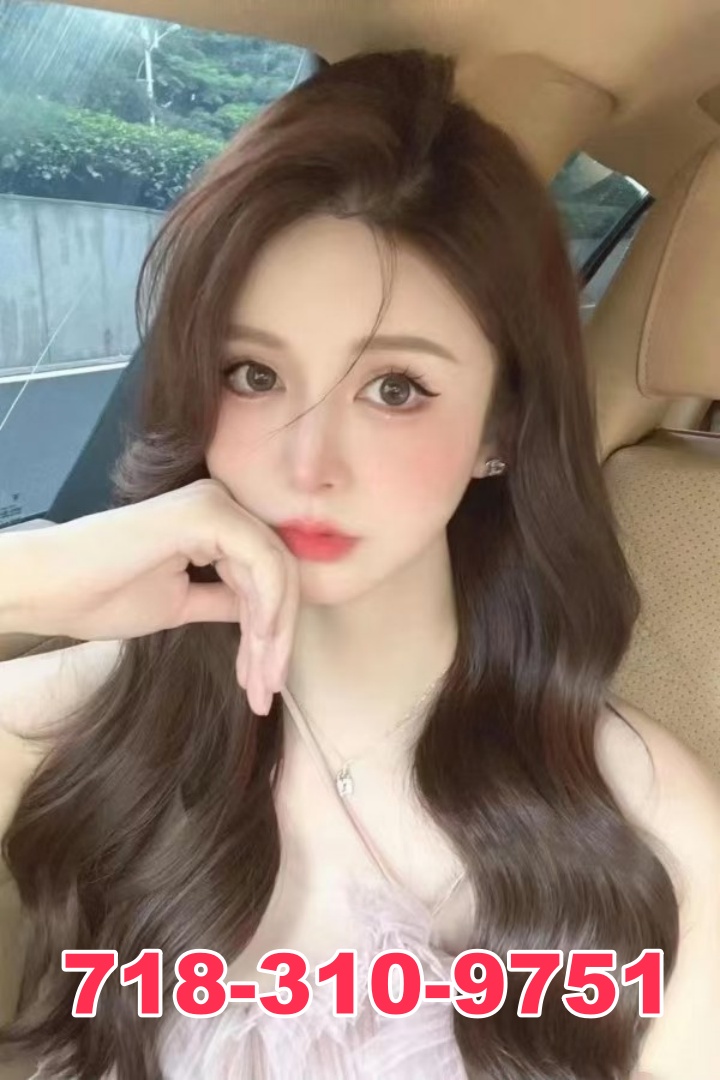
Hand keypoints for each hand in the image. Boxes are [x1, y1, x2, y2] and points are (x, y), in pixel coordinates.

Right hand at [6, 479, 299, 714]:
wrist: (49, 589)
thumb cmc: (102, 596)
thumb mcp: (181, 604)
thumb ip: (226, 601)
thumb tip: (267, 618)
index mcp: (214, 521)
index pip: (263, 575)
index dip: (271, 631)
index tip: (264, 682)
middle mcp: (220, 504)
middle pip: (277, 573)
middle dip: (277, 638)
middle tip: (269, 691)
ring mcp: (215, 504)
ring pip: (276, 570)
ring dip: (274, 634)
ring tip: (262, 685)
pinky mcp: (208, 513)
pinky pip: (261, 561)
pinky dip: (267, 605)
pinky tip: (259, 645)